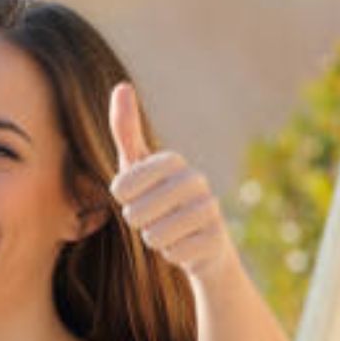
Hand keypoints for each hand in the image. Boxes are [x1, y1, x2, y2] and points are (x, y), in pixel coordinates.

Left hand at [107, 82, 236, 281]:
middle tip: (156, 217)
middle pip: (135, 214)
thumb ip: (126, 131)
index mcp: (172, 161)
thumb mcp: (138, 167)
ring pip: (154, 236)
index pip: (122, 186)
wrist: (202, 245)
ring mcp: (210, 209)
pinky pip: (173, 253)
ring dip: (155, 240)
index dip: (122, 199)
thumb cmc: (160, 201)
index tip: (135, 196)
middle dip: (139, 223)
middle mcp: (196, 180)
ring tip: (171, 231)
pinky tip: (186, 245)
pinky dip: (173, 255)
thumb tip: (122, 85)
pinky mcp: (217, 239)